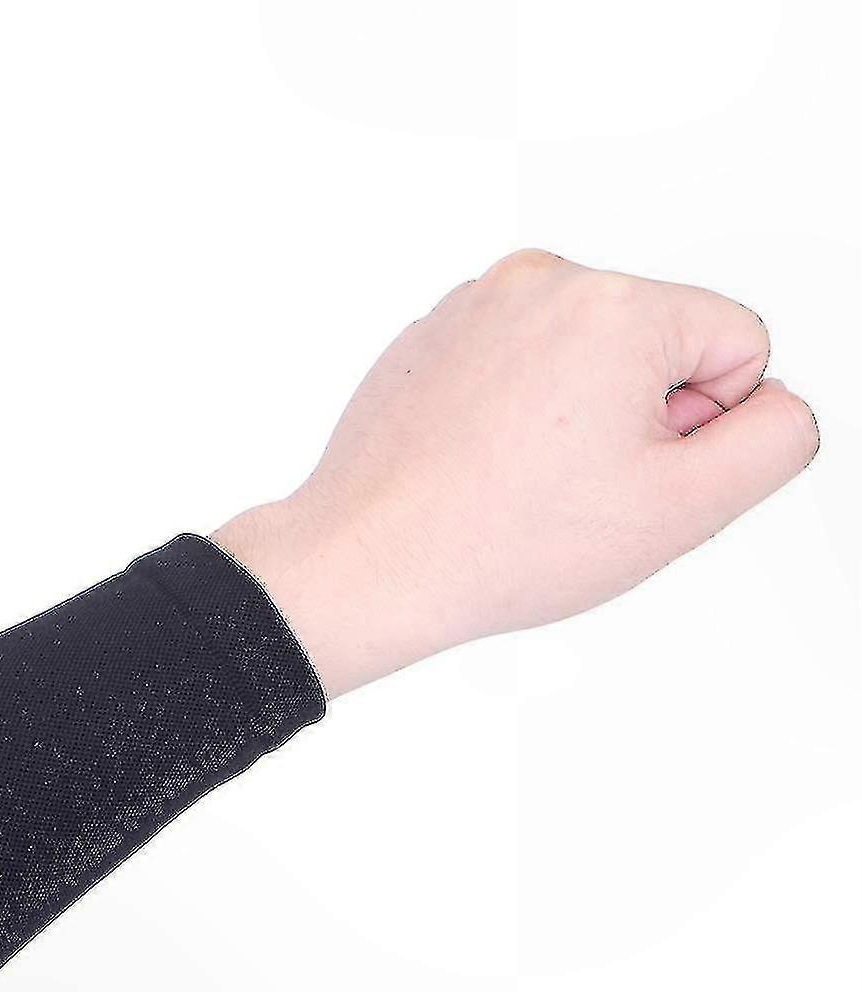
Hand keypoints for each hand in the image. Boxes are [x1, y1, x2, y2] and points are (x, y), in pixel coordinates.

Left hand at [214, 249, 819, 697]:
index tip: (631, 477)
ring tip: (517, 485)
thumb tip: (775, 404)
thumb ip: (775, 440)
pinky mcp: (430, 338)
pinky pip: (512, 371)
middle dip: (635, 420)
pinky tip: (476, 472)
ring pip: (581, 362)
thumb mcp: (683, 509)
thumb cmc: (499, 543)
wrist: (364, 565)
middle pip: (654, 347)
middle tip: (570, 492)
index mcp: (616, 304)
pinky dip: (509, 418)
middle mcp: (541, 280)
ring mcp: (474, 306)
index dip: (703, 429)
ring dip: (572, 420)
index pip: (737, 345)